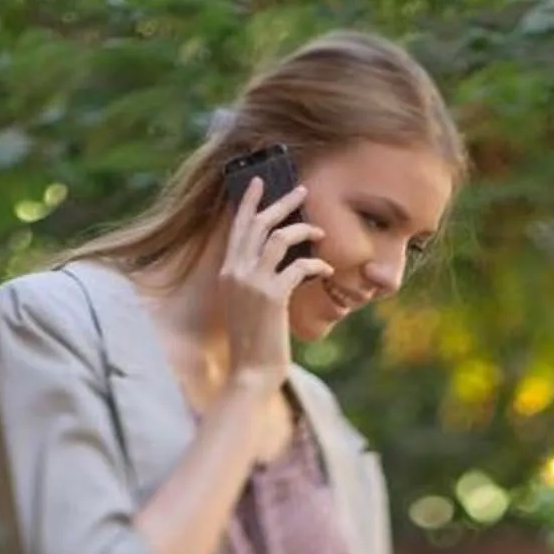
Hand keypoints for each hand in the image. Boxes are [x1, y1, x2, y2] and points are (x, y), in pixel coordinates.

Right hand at [217, 176, 327, 394]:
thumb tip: (282, 260)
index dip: (249, 203)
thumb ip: (256, 280)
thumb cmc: (254, 340)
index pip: (238, 228)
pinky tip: (325, 270)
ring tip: (320, 231)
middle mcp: (235, 272)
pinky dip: (315, 264)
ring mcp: (252, 283)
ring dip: (303, 230)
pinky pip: (298, 266)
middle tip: (302, 190)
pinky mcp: (271, 296)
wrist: (250, 371)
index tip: (259, 182)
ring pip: (278, 239)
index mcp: (227, 272)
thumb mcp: (248, 304)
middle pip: (259, 225)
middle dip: (281, 203)